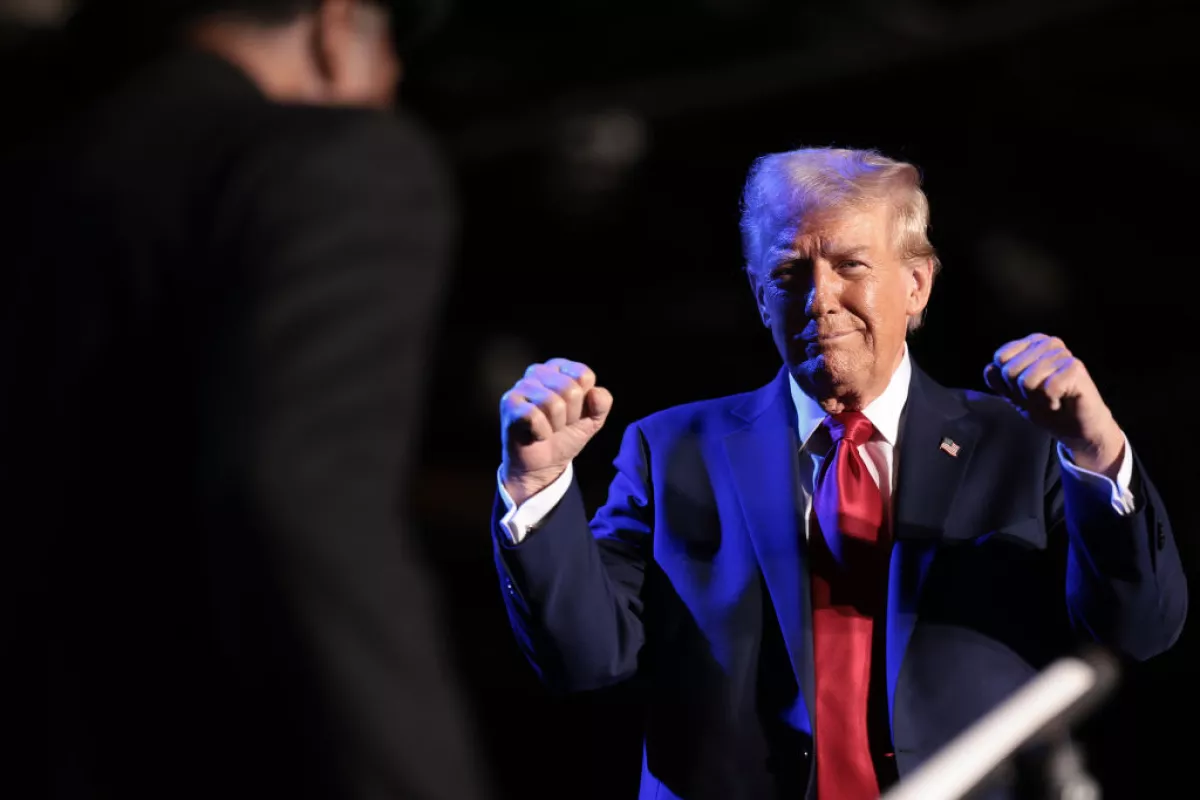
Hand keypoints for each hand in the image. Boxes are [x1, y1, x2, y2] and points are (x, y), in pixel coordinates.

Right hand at [500, 358, 612, 504]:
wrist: (544, 465)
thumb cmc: (565, 436)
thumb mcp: (592, 420)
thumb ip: (602, 404)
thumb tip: (595, 392)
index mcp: (560, 368)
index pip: (583, 375)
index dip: (584, 402)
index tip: (574, 413)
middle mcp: (538, 371)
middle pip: (570, 389)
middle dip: (570, 416)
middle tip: (559, 425)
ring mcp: (521, 386)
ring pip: (552, 403)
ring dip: (555, 426)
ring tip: (548, 429)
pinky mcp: (509, 403)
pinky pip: (534, 416)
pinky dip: (542, 432)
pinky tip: (535, 435)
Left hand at [984, 334, 1124, 476]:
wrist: (1075, 428)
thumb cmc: (1047, 408)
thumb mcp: (1014, 395)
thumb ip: (999, 381)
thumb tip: (990, 367)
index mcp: (1031, 344)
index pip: (1001, 358)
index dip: (1008, 383)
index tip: (1025, 391)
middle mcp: (1047, 343)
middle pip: (1010, 370)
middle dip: (1022, 393)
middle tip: (1041, 397)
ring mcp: (1062, 353)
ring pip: (1027, 381)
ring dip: (1036, 400)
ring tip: (1051, 399)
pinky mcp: (1075, 367)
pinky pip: (1046, 388)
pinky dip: (1050, 402)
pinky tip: (1061, 401)